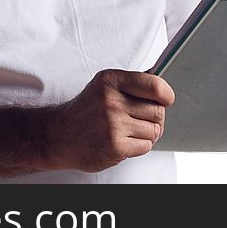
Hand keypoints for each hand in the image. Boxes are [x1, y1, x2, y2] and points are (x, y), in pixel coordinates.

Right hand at [45, 69, 174, 172]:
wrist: (59, 135)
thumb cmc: (87, 109)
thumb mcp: (104, 85)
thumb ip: (132, 83)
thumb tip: (163, 87)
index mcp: (111, 80)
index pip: (155, 86)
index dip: (166, 94)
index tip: (166, 99)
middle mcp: (112, 101)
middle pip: (158, 111)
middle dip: (154, 116)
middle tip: (141, 118)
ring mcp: (113, 125)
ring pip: (154, 130)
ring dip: (147, 133)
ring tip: (130, 131)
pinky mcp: (115, 147)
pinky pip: (146, 146)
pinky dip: (139, 145)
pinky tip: (124, 141)